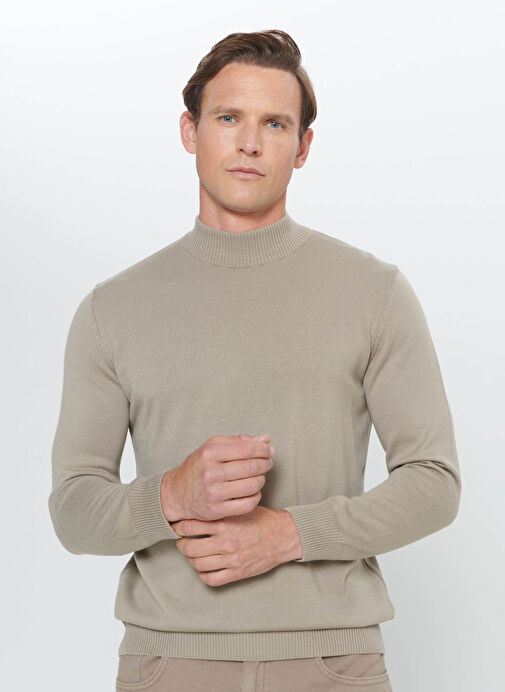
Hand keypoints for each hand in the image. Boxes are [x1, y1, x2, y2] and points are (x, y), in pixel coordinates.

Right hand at [161, 434, 274, 522]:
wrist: (177, 493)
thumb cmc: (198, 467)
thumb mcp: (212, 447)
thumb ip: (239, 442)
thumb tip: (266, 439)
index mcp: (210, 453)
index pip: (247, 449)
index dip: (263, 450)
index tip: (269, 450)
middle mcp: (211, 473)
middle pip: (252, 467)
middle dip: (265, 464)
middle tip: (268, 463)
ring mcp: (214, 493)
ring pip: (253, 485)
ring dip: (262, 480)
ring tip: (259, 476)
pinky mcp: (218, 510)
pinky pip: (248, 504)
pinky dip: (256, 496)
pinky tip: (253, 491)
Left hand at [172, 505, 302, 586]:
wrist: (284, 536)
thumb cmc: (262, 520)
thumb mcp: (241, 509)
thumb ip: (221, 511)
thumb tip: (198, 510)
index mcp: (226, 523)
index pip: (190, 525)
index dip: (180, 526)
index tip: (178, 526)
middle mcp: (226, 541)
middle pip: (189, 547)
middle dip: (182, 544)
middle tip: (183, 541)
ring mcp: (232, 559)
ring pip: (198, 564)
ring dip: (192, 559)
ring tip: (193, 554)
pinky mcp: (238, 573)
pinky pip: (211, 579)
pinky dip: (203, 574)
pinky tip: (205, 567)